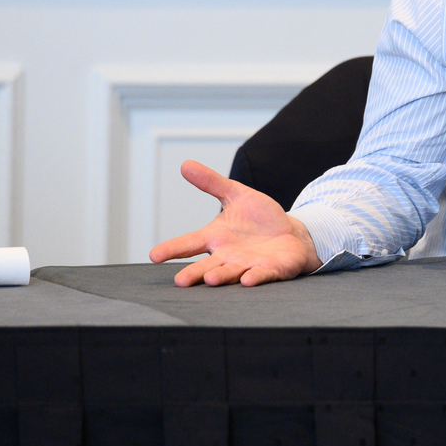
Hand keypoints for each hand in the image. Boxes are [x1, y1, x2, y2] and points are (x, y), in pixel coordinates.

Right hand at [149, 160, 322, 286]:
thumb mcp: (237, 195)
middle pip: (207, 266)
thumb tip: (185, 164)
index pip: (189, 243)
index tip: (154, 255)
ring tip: (210, 279)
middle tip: (180, 281)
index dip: (172, 249)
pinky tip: (247, 280)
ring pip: (231, 273)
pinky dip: (255, 277)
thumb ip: (212, 182)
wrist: (292, 234)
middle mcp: (228, 255)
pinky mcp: (270, 269)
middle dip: (194, 273)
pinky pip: (261, 274)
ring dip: (221, 277)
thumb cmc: (260, 218)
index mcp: (216, 238)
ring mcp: (248, 265)